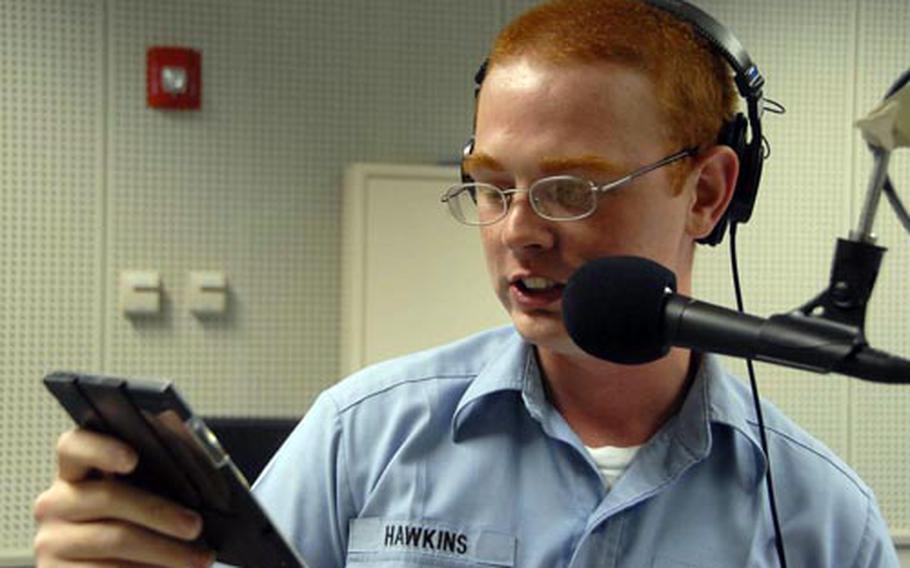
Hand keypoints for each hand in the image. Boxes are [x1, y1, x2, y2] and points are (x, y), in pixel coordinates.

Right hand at [33, 428, 214, 567]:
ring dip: (165, 551)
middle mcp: (56, 502)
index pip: (74, 446)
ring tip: (200, 558)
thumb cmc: (143, 524)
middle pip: (108, 497)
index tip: (133, 458)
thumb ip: (163, 453)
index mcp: (76, 471)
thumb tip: (170, 420)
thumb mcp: (153, 489)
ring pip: (114, 539)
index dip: (102, 448)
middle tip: (196, 525)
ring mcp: (52, 541)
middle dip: (160, 512)